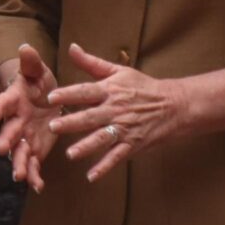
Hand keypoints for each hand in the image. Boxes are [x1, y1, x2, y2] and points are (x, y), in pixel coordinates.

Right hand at [0, 44, 56, 191]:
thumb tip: (25, 47)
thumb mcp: (37, 71)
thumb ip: (31, 62)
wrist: (43, 98)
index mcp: (14, 101)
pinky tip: (38, 186)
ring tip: (19, 176)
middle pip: (8, 132)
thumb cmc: (37, 83)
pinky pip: (33, 164)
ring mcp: (23, 138)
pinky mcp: (34, 149)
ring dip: (18, 164)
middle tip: (2, 149)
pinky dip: (34, 176)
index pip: (3, 103)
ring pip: (18, 153)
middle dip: (5, 140)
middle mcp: (14, 121)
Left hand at [46, 44, 185, 182]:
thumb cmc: (143, 87)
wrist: (173, 105)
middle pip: (90, 117)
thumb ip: (92, 63)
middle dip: (72, 122)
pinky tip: (91, 176)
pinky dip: (105, 167)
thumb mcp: (119, 71)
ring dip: (87, 146)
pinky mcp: (133, 143)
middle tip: (53, 127)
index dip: (68, 94)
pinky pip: (117, 156)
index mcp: (110, 90)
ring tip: (71, 154)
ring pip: (103, 138)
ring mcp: (125, 128)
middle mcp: (115, 109)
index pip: (85, 92)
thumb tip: (71, 48)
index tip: (50, 98)